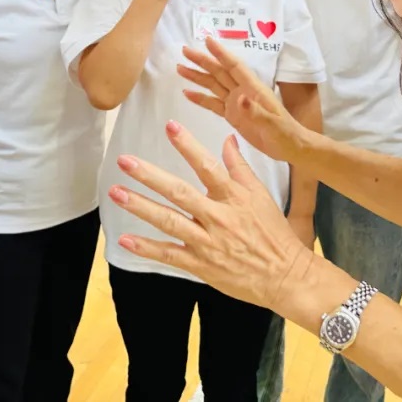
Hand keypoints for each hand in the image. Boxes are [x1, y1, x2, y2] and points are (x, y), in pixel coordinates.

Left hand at [108, 121, 314, 311]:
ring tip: (116, 193)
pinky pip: (170, 254)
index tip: (169, 126)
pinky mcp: (201, 265)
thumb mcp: (260, 194)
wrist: (285, 276)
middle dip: (150, 176)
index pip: (207, 166)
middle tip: (124, 161)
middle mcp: (218, 217)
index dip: (188, 145)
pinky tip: (124, 238)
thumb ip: (240, 166)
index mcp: (233, 197)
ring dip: (141, 207)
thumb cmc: (274, 233)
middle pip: (179, 193)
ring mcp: (207, 242)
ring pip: (169, 221)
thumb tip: (228, 138)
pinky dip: (146, 247)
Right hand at [178, 36, 314, 163]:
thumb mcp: (272, 124)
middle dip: (202, 61)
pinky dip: (200, 98)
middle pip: (219, 72)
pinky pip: (213, 104)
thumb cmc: (285, 134)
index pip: (234, 67)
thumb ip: (255, 111)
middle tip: (184, 51)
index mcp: (253, 89)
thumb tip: (239, 98)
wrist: (290, 147)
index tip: (207, 40)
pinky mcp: (232, 116)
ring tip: (180, 68)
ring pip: (213, 85)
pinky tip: (187, 93)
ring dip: (198, 76)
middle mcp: (242, 91)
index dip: (221, 53)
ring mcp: (236, 103)